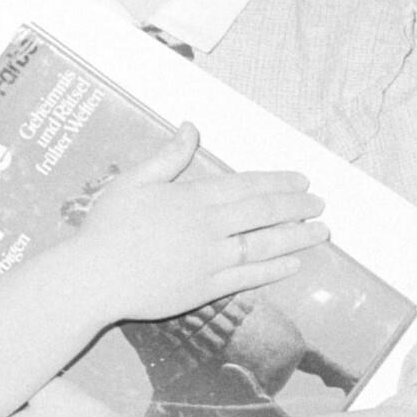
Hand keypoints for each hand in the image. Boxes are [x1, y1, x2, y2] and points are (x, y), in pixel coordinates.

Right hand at [63, 125, 327, 324]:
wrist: (94, 278)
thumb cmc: (107, 228)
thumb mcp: (133, 181)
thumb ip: (168, 156)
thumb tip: (191, 128)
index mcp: (193, 198)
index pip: (247, 186)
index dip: (278, 182)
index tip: (302, 181)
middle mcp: (209, 227)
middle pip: (263, 212)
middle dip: (296, 207)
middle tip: (320, 204)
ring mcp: (210, 260)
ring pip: (263, 245)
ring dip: (296, 237)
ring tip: (321, 233)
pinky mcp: (206, 289)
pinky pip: (248, 278)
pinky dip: (273, 270)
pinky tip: (294, 264)